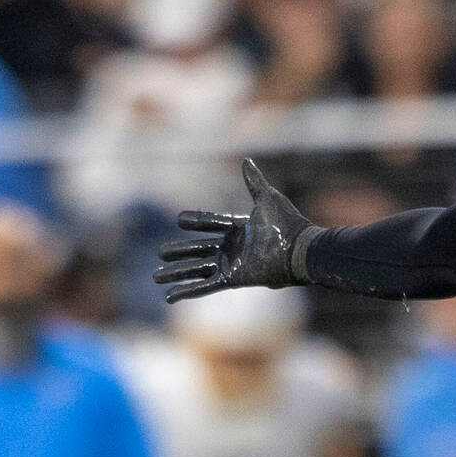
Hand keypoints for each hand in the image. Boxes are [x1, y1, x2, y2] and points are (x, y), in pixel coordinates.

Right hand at [154, 159, 313, 302]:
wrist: (299, 251)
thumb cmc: (287, 224)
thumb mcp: (267, 199)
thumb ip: (253, 181)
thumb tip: (246, 160)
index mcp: (240, 228)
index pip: (212, 223)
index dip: (196, 221)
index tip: (179, 219)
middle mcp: (234, 247)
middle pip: (199, 249)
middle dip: (179, 252)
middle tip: (160, 252)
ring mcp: (232, 264)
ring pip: (197, 269)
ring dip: (177, 273)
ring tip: (156, 276)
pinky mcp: (233, 279)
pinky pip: (205, 286)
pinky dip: (188, 291)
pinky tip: (170, 296)